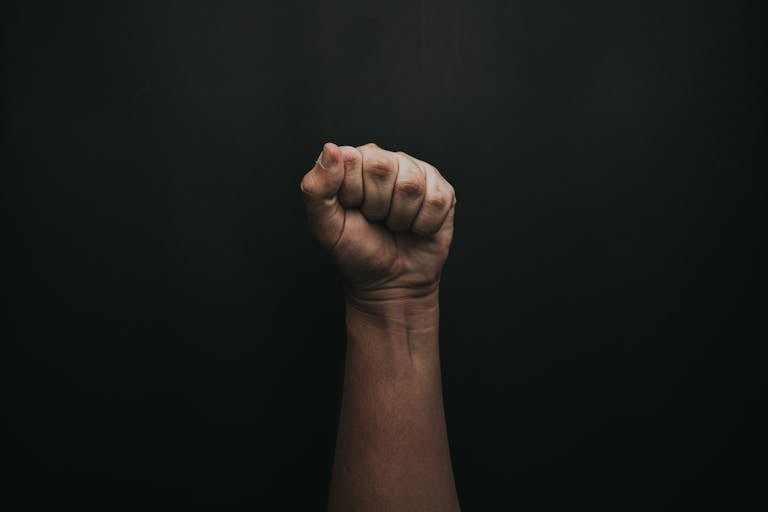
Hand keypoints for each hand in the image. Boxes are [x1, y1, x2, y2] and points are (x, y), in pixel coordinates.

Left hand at [300, 142, 455, 303]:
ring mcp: (417, 173)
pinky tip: (415, 228)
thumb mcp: (324, 225)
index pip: (352, 159)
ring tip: (394, 225)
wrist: (389, 283)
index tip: (351, 210)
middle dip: (376, 206)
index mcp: (354, 162)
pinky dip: (423, 224)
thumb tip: (331, 149)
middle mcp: (386, 160)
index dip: (351, 193)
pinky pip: (436, 199)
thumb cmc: (355, 252)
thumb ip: (316, 188)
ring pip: (411, 185)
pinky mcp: (442, 191)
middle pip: (383, 168)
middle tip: (374, 219)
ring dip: (400, 218)